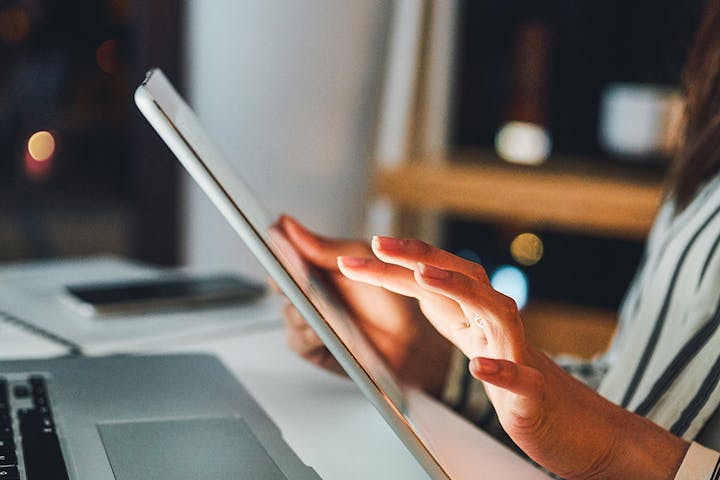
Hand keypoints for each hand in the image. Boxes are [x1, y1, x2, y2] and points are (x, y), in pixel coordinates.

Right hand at [274, 216, 451, 395]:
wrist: (408, 339)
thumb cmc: (388, 298)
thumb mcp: (359, 259)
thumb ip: (322, 247)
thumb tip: (287, 225)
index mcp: (317, 269)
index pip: (285, 255)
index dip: (276, 248)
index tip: (272, 236)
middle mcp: (309, 294)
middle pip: (280, 283)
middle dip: (286, 279)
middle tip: (294, 275)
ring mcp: (309, 320)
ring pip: (288, 311)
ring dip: (305, 310)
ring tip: (326, 310)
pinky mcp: (311, 347)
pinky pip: (297, 339)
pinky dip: (310, 334)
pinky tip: (327, 331)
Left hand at [338, 236, 688, 478]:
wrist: (579, 428)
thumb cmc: (522, 386)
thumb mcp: (476, 341)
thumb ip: (449, 310)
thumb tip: (412, 280)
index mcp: (476, 315)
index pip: (432, 280)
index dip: (392, 266)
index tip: (350, 258)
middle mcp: (498, 325)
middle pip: (462, 277)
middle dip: (419, 256)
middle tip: (378, 244)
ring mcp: (519, 354)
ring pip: (494, 311)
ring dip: (459, 290)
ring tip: (423, 278)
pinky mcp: (535, 393)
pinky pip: (520, 378)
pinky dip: (500, 370)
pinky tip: (479, 369)